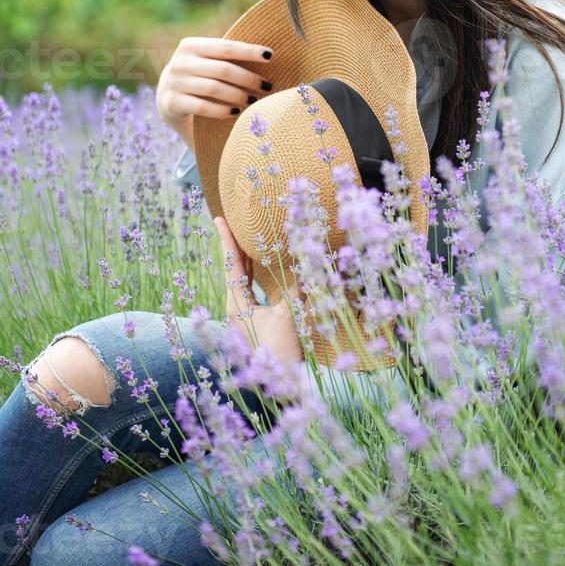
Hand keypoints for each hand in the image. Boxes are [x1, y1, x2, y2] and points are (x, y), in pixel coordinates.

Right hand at [155, 37, 273, 129]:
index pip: (226, 47)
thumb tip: (267, 55)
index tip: (270, 56)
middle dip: (248, 78)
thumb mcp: (207, 62)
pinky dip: (222, 110)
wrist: (168, 97)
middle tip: (266, 86)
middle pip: (223, 69)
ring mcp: (173, 83)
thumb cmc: (199, 76)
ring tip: (253, 100)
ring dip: (238, 95)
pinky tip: (236, 112)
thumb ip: (226, 56)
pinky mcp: (171, 103)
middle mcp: (180, 62)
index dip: (249, 51)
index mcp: (190, 45)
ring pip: (214, 88)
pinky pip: (202, 107)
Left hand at [214, 216, 303, 364]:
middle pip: (233, 270)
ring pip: (241, 280)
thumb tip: (303, 262)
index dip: (227, 240)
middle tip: (232, 222)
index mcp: (236, 305)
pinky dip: (253, 274)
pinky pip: (249, 291)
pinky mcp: (252, 324)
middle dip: (234, 245)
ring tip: (245, 237)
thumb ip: (294, 287)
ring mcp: (242, 318)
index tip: (219, 219)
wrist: (279, 388)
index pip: (231, 264)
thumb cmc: (280, 352)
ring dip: (245, 259)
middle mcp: (235, 309)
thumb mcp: (288, 316)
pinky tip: (259, 266)